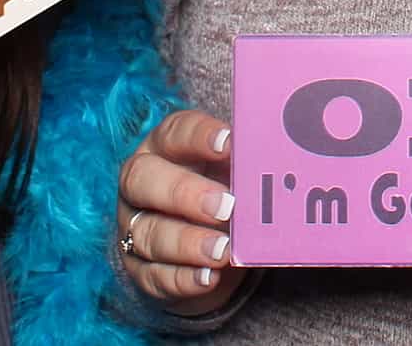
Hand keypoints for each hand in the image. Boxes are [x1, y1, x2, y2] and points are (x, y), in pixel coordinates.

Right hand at [117, 109, 239, 314]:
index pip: (174, 133)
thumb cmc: (223, 188)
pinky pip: (153, 275)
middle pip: (143, 179)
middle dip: (184, 192)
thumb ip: (247, 162)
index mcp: (164, 147)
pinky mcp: (139, 268)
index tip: (230, 143)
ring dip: (187, 243)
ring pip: (148, 233)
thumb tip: (277, 158)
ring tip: (223, 251)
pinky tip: (209, 277)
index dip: (199, 136)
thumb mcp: (233, 170)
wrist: (209, 240)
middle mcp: (141, 183)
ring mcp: (134, 226)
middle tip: (226, 206)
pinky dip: (183, 278)